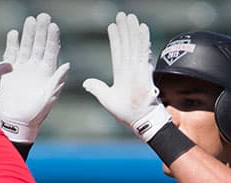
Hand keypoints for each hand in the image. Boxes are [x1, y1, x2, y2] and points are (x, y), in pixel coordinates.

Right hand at [0, 13, 68, 143]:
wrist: (18, 121)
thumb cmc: (36, 112)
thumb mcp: (49, 97)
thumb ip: (57, 81)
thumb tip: (67, 65)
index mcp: (48, 72)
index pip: (51, 51)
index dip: (52, 38)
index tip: (53, 25)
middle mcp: (36, 68)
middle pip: (39, 45)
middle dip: (41, 31)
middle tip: (42, 16)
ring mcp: (23, 69)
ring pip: (26, 47)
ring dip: (28, 34)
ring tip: (29, 20)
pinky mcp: (10, 72)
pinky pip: (11, 55)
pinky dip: (12, 44)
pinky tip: (14, 34)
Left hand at [82, 12, 170, 141]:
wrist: (140, 120)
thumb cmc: (126, 113)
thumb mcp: (107, 99)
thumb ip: (97, 89)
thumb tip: (85, 82)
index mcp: (121, 73)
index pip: (117, 51)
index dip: (115, 39)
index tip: (111, 26)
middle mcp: (130, 68)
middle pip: (126, 44)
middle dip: (124, 29)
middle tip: (122, 14)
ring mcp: (138, 68)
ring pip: (134, 44)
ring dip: (132, 30)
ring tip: (130, 16)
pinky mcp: (145, 70)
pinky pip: (143, 51)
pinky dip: (143, 39)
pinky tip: (142, 27)